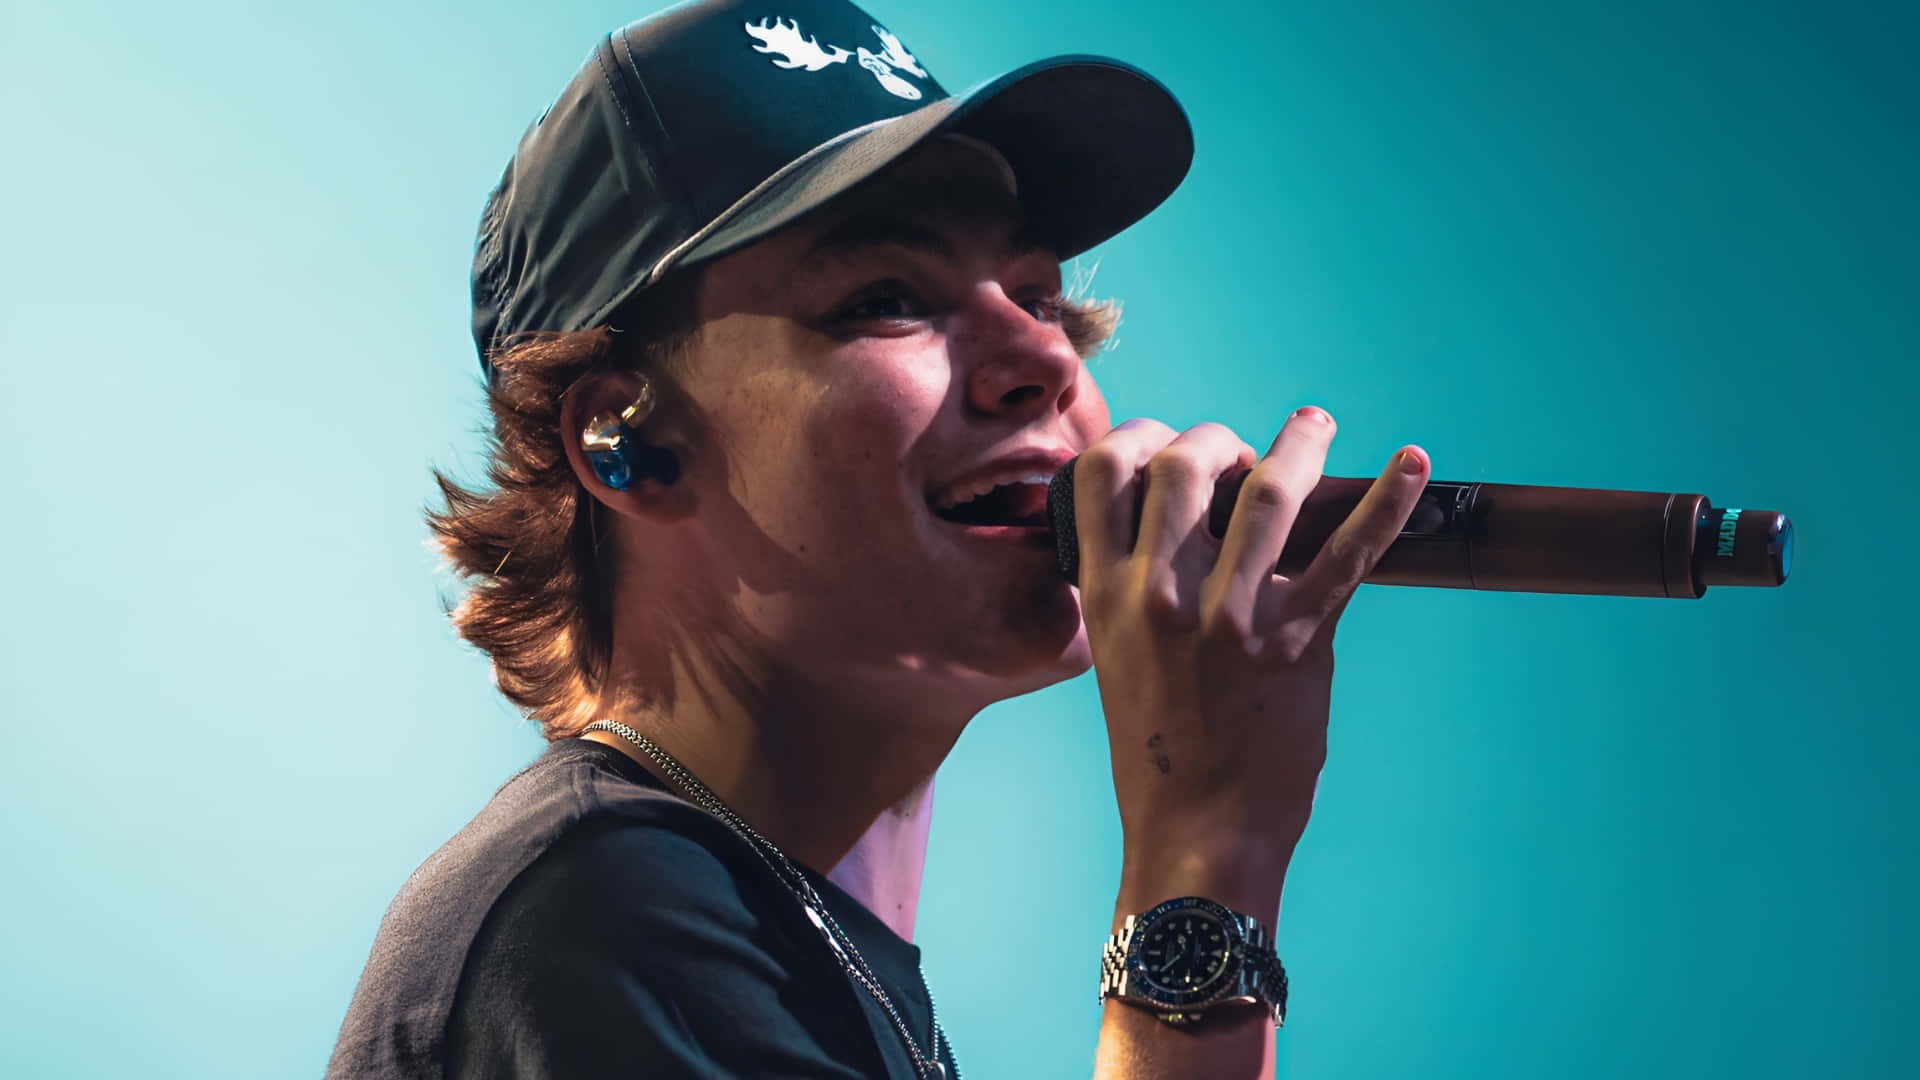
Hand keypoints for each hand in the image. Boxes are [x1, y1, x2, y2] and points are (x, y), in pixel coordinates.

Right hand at [1074, 410, 1427, 913]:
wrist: (1198, 834)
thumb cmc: (1158, 754)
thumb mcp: (1116, 660)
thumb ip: (1133, 594)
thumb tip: (1173, 532)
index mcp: (1108, 597)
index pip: (1101, 475)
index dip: (1137, 436)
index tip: (1166, 440)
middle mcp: (1162, 596)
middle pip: (1183, 464)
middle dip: (1216, 439)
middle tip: (1242, 453)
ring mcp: (1232, 616)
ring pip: (1268, 491)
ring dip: (1297, 445)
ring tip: (1313, 426)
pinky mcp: (1297, 640)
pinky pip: (1350, 555)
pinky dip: (1388, 502)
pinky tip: (1413, 463)